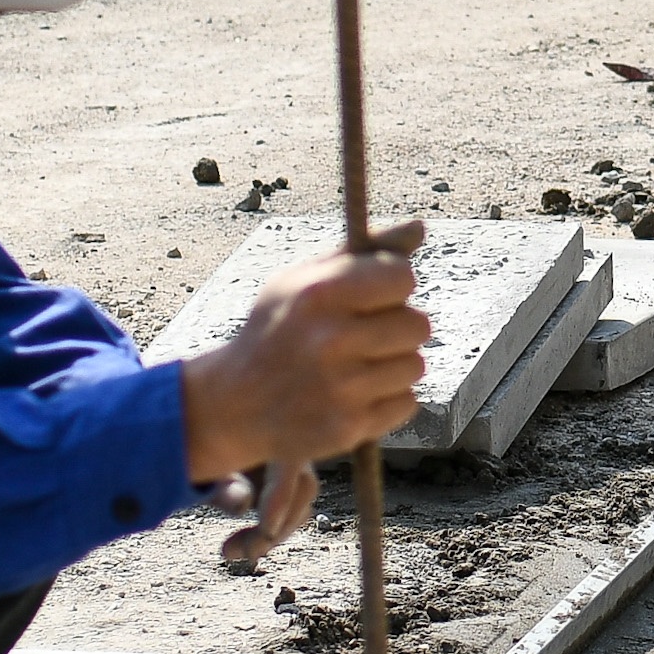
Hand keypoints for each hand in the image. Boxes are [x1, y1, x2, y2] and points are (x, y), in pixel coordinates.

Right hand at [178, 242, 428, 479]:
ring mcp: (340, 388)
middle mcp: (330, 340)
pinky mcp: (349, 427)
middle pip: (419, 324)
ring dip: (393, 365)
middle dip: (396, 327)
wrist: (234, 404)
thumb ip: (363, 252)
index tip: (373, 296)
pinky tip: (353, 394)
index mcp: (318, 294)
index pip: (403, 277)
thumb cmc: (277, 330)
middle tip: (362, 336)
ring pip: (415, 365)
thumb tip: (420, 226)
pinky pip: (407, 401)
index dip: (392, 286)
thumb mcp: (302, 279)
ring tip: (354, 367)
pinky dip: (388, 399)